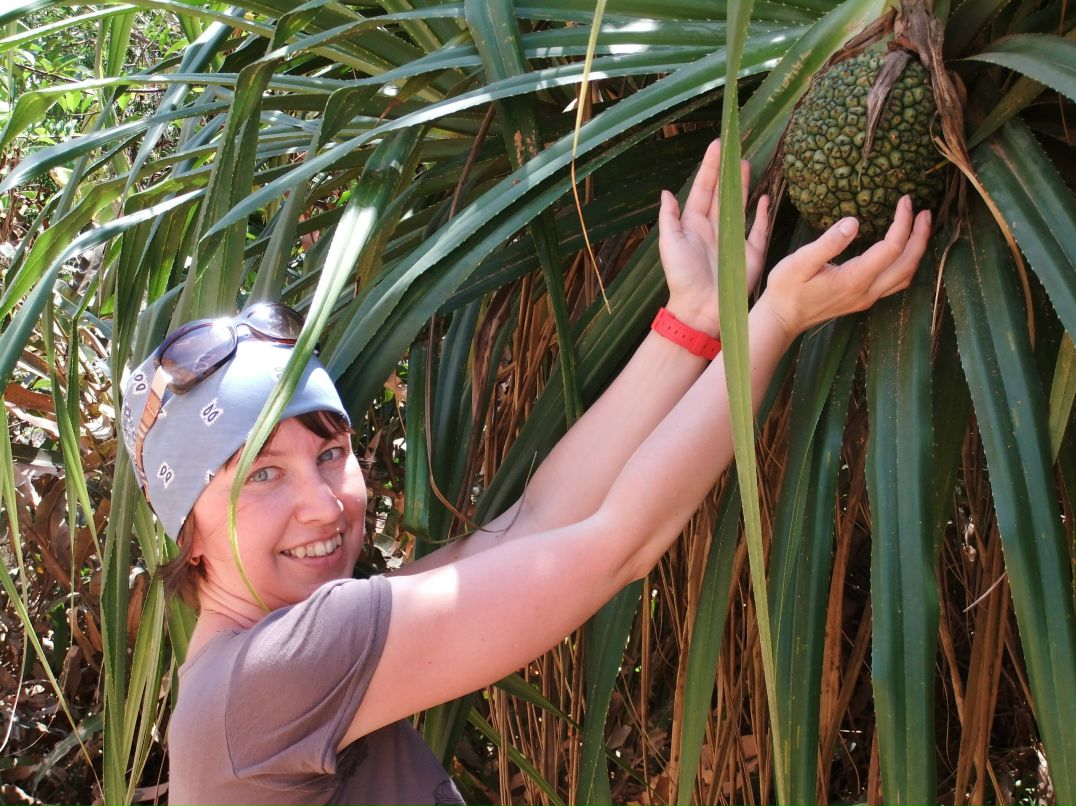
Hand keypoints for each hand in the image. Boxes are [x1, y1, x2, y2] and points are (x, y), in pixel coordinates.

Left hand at [658, 139, 770, 334]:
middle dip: (728, 171)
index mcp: (694, 225)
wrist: (700, 309)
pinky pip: (759, 229)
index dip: (710, 167)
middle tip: (735, 148)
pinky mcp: (750, 253)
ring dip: (744, 186)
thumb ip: (669, 218)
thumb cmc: (681, 279)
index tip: (717, 145)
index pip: (704, 189)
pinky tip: (764, 198)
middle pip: (723, 193)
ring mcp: (734, 240)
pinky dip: (762, 214)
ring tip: (747, 164)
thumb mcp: (669, 244)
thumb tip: (667, 192)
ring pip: (740, 206)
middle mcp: (715, 229)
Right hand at [756, 195, 931, 338]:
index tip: (904, 200)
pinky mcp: (863, 299)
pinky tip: (903, 251)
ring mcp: (866, 298)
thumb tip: (854, 222)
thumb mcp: (799, 262)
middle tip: (925, 211)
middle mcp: (867, 291)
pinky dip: (906, 263)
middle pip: (908, 263)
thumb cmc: (786, 289)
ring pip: (905, 276)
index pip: (891, 247)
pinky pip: (896, 282)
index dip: (902, 222)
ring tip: (920, 228)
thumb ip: (828, 242)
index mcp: (854, 279)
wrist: (782, 318)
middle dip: (920, 236)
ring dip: (917, 251)